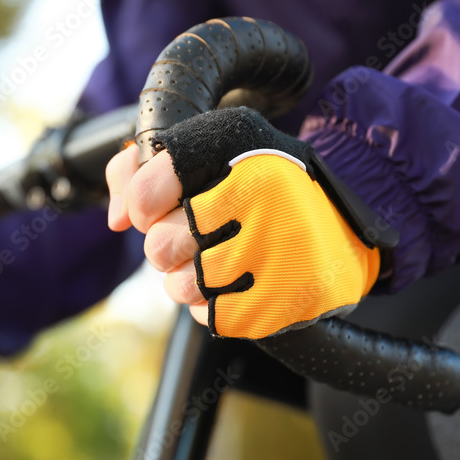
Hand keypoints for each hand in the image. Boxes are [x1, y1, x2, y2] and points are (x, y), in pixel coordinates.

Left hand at [106, 108, 381, 338]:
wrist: (342, 231)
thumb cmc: (260, 190)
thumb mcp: (208, 152)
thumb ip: (141, 169)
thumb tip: (117, 217)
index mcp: (239, 143)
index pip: (152, 181)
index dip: (142, 202)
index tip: (154, 207)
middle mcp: (263, 190)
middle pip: (160, 243)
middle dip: (165, 247)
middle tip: (192, 238)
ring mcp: (278, 247)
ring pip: (180, 286)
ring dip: (186, 281)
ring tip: (213, 262)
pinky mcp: (287, 296)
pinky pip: (211, 316)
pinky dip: (213, 306)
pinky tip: (235, 283)